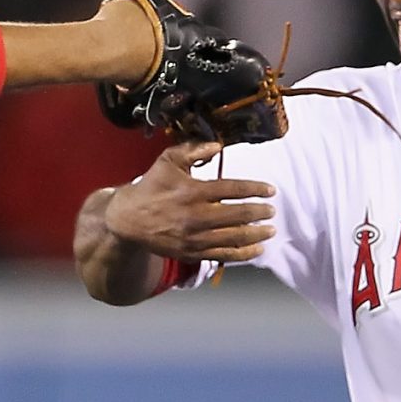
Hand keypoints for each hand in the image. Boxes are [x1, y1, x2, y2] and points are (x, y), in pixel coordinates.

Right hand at [102, 142, 275, 263]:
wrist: (128, 219)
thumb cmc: (151, 187)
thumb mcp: (168, 160)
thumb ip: (194, 149)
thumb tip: (218, 146)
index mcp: (193, 191)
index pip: (233, 189)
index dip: (255, 189)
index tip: (270, 190)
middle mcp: (196, 216)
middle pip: (238, 215)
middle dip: (260, 213)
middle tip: (272, 211)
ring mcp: (194, 238)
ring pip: (233, 238)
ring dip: (256, 234)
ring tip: (270, 230)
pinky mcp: (191, 253)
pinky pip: (222, 255)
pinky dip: (242, 253)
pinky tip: (257, 249)